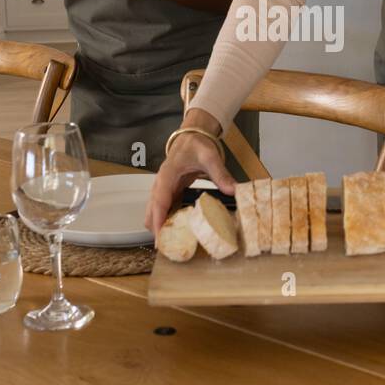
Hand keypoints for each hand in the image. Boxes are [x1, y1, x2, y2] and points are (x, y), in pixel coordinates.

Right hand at [146, 115, 237, 235]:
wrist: (192, 136)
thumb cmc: (197, 145)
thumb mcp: (210, 157)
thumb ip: (221, 174)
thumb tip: (233, 190)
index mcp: (167, 176)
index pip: (158, 202)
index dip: (157, 221)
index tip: (160, 238)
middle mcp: (161, 185)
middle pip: (151, 212)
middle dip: (157, 230)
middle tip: (170, 248)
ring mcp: (164, 190)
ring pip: (155, 213)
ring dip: (161, 227)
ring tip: (176, 243)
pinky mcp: (170, 193)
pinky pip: (164, 210)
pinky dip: (168, 221)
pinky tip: (181, 231)